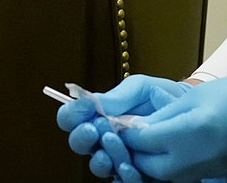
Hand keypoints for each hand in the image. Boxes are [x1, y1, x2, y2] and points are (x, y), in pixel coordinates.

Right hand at [57, 75, 189, 177]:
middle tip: (95, 131)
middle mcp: (102, 138)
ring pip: (98, 165)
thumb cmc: (160, 98)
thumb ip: (117, 95)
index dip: (71, 114)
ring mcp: (118, 157)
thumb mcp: (140, 88)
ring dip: (101, 159)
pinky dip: (123, 177)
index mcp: (97, 116)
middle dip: (82, 138)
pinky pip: (123, 180)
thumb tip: (93, 102)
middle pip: (78, 144)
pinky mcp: (137, 172)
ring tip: (112, 151)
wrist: (190, 114)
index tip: (86, 107)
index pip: (71, 118)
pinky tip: (129, 169)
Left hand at [121, 78, 226, 181]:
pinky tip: (155, 151)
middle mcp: (195, 159)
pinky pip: (175, 175)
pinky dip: (161, 165)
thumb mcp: (192, 100)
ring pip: (159, 173)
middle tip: (116, 134)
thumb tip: (132, 127)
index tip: (107, 121)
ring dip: (143, 161)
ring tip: (133, 143)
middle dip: (128, 150)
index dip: (120, 131)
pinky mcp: (208, 175)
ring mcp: (203, 171)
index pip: (139, 139)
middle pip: (146, 163)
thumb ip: (161, 116)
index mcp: (190, 134)